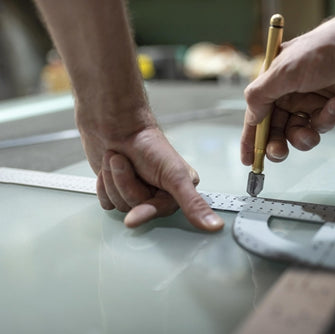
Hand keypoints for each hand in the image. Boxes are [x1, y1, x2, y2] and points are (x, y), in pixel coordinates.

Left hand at [78, 108, 223, 231]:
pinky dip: (104, 185)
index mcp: (179, 190)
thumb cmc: (146, 141)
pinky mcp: (117, 190)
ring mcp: (136, 191)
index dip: (145, 210)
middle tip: (127, 163)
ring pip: (119, 205)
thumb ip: (193, 203)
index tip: (133, 217)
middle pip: (136, 208)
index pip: (161, 211)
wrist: (114, 123)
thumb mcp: (175, 175)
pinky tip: (109, 169)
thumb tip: (215, 225)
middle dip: (126, 184)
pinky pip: (106, 203)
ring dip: (114, 180)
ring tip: (118, 160)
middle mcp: (158, 193)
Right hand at [241, 11, 334, 165]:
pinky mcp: (329, 107)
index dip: (250, 139)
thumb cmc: (323, 51)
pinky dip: (327, 119)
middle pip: (275, 129)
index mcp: (272, 82)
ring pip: (298, 132)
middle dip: (275, 144)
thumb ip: (261, 96)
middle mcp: (288, 93)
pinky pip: (321, 125)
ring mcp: (309, 101)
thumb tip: (251, 117)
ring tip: (310, 135)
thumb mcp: (284, 72)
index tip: (248, 160)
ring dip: (302, 137)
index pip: (255, 114)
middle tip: (279, 153)